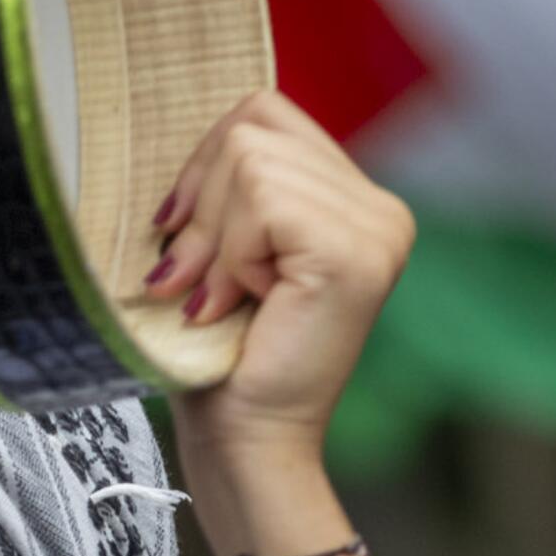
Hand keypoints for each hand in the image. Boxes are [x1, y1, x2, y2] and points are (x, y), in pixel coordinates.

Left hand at [143, 91, 413, 466]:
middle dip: (199, 205)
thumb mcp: (220, 253)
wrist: (245, 442)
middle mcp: (380, 208)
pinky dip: (230, 254)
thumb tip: (188, 136)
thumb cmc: (221, 358)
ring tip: (214, 300)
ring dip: (211, 239)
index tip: (175, 231)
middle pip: (251, 126)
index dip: (202, 163)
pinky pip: (263, 200)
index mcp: (352, 201)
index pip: (263, 112)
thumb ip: (225, 190)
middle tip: (190, 280)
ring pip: (251, 159)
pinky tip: (236, 303)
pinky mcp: (356, 251)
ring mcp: (377, 228)